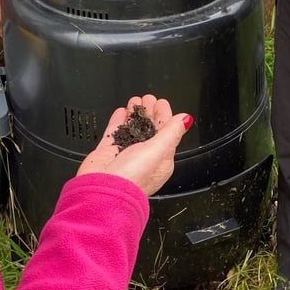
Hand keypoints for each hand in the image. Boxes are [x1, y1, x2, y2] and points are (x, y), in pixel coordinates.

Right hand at [76, 95, 191, 195]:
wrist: (103, 190)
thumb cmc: (133, 178)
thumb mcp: (159, 151)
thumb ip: (172, 132)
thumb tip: (186, 119)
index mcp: (161, 159)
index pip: (166, 132)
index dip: (164, 116)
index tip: (162, 103)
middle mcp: (143, 157)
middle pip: (149, 129)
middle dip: (149, 112)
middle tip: (148, 99)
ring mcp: (125, 154)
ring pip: (131, 128)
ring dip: (134, 114)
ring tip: (135, 101)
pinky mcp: (108, 153)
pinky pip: (114, 132)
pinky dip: (118, 120)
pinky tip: (121, 112)